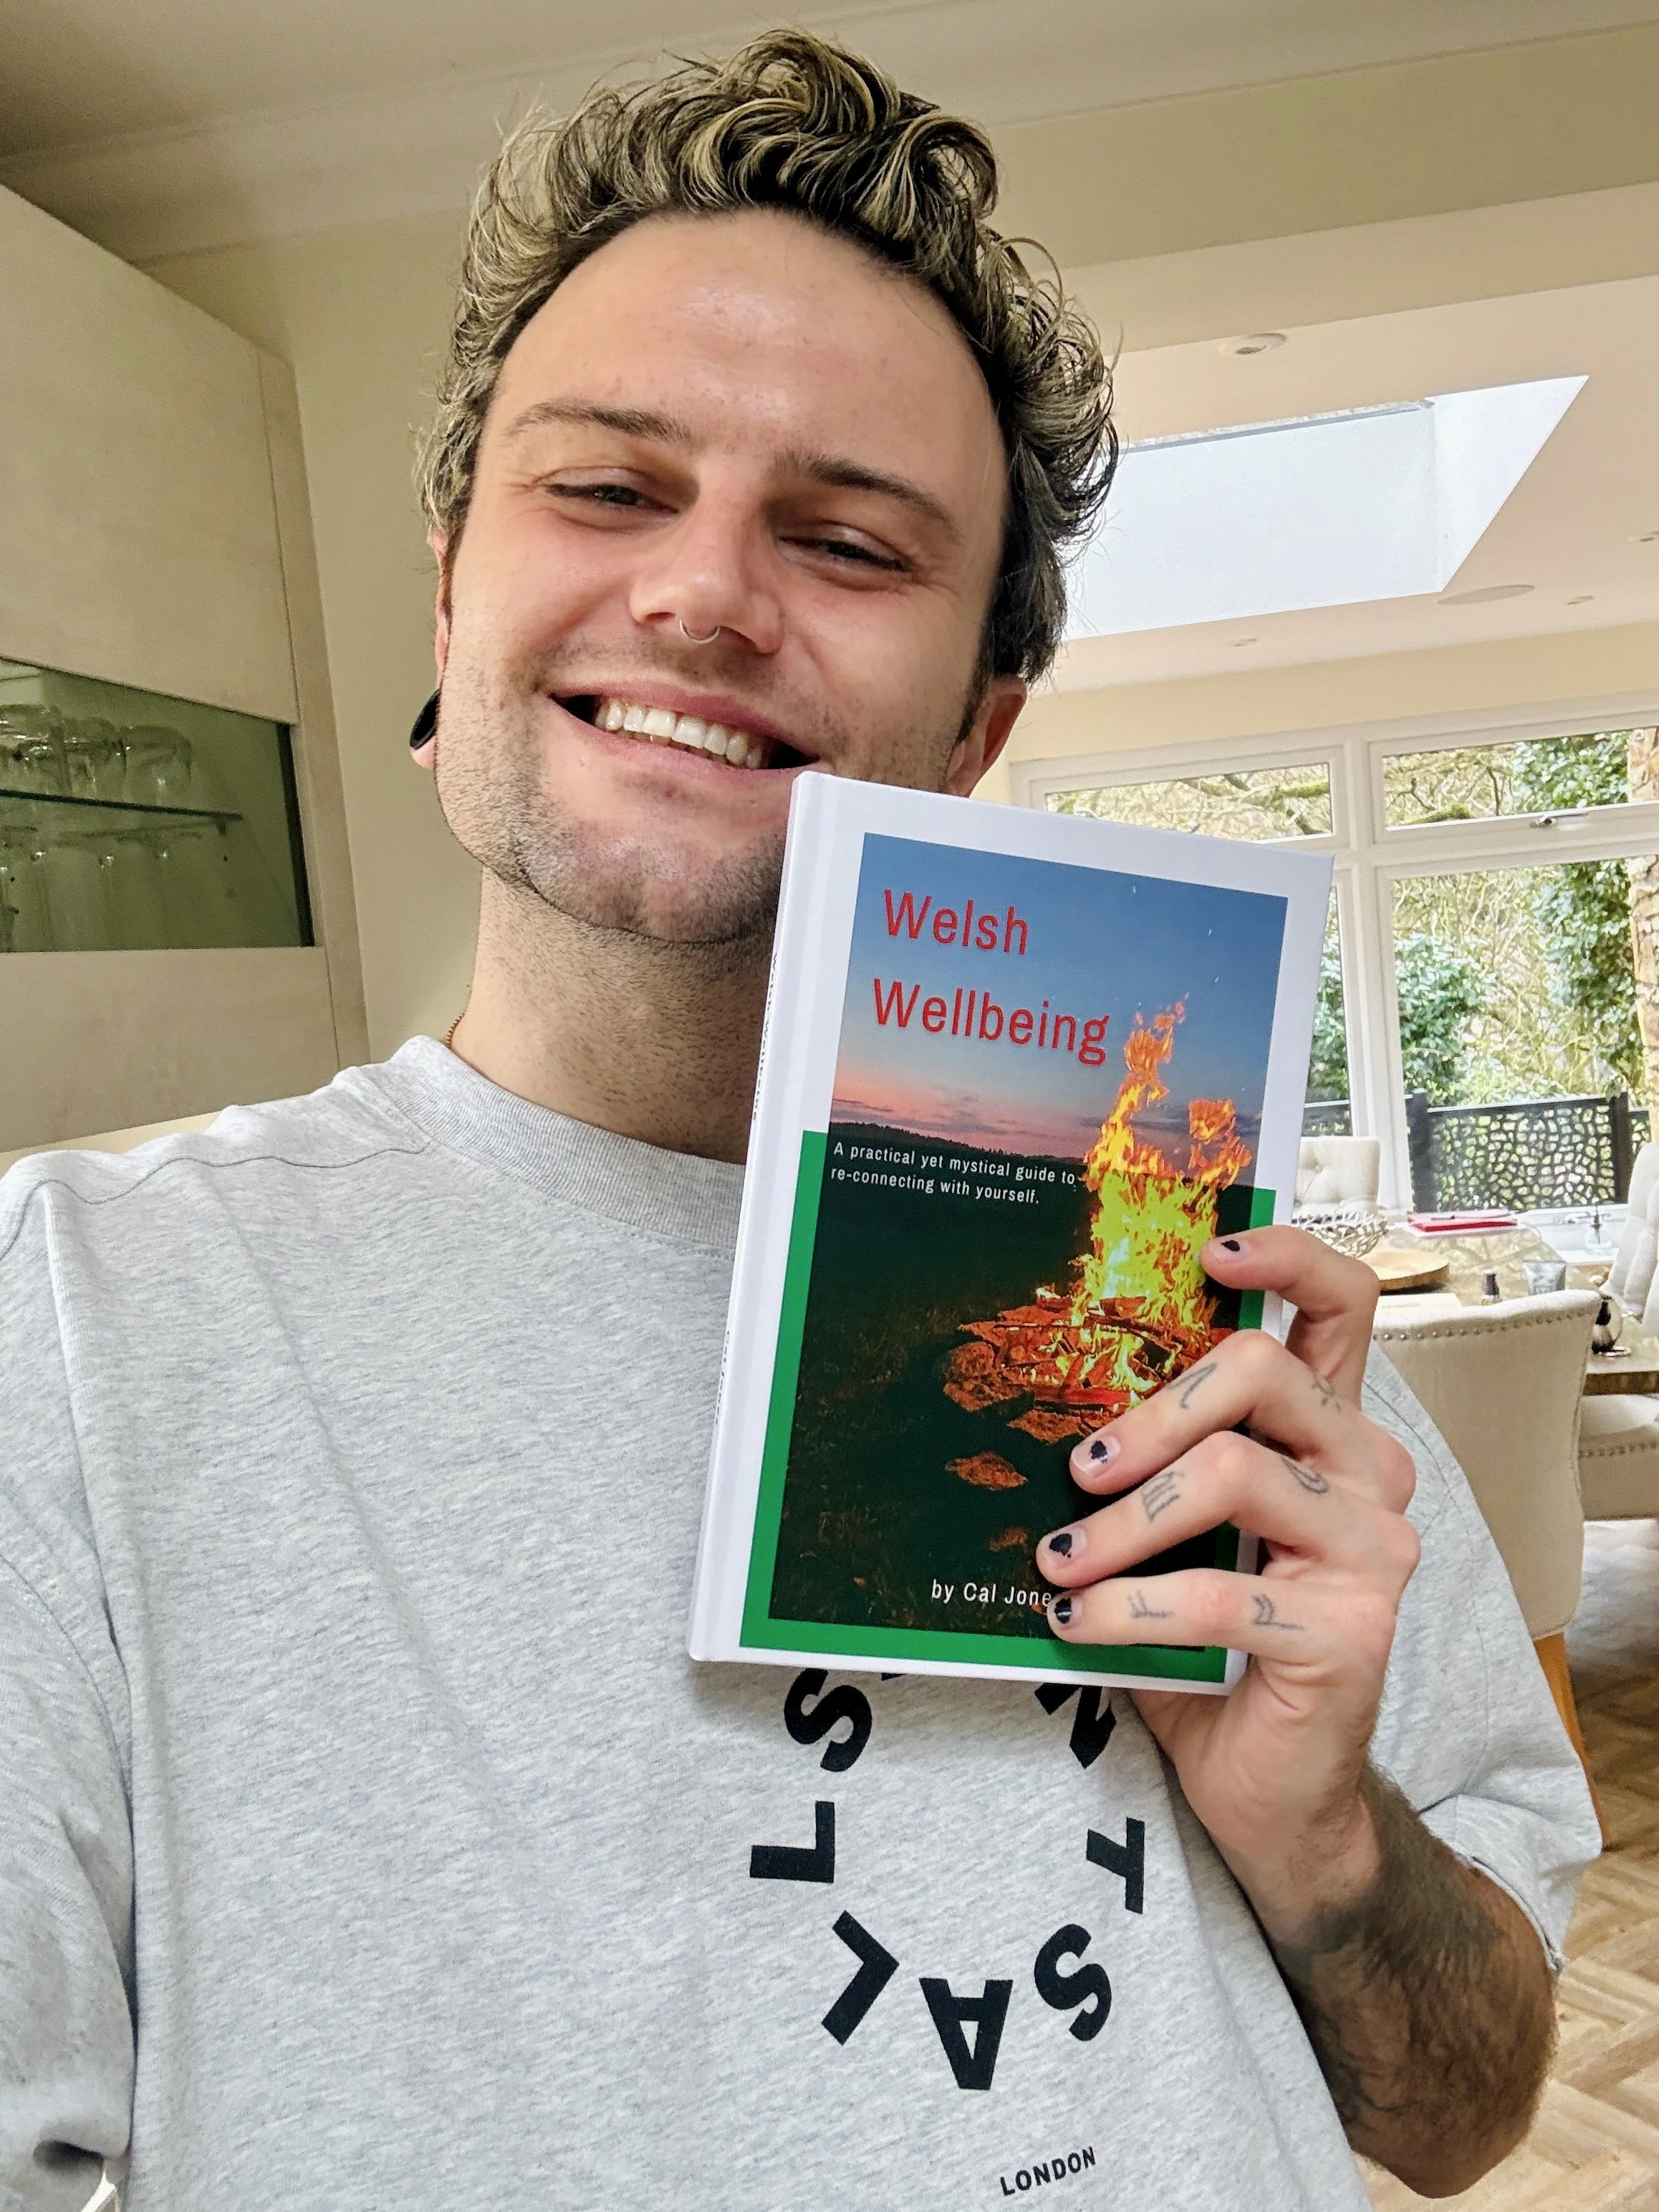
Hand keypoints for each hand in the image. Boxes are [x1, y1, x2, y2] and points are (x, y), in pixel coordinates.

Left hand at [1038, 1225, 1418, 1941]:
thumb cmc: (1210, 1648)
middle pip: (1262, 1375)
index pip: (1341, 1305)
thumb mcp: (1177, 1535)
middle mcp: (1369, 1474)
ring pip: (1233, 1473)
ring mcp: (1374, 1551)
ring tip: (1058, 1557)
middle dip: (1148, 1414)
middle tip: (1076, 1466)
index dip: (1285, 1258)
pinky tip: (1075, 1626)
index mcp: (1329, 1431)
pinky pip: (1220, 1593)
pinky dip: (1128, 1608)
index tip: (1209, 1250)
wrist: (1269, 1792)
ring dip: (1123, 1520)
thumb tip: (1037, 1402)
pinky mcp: (1353, 1631)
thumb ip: (1150, 1464)